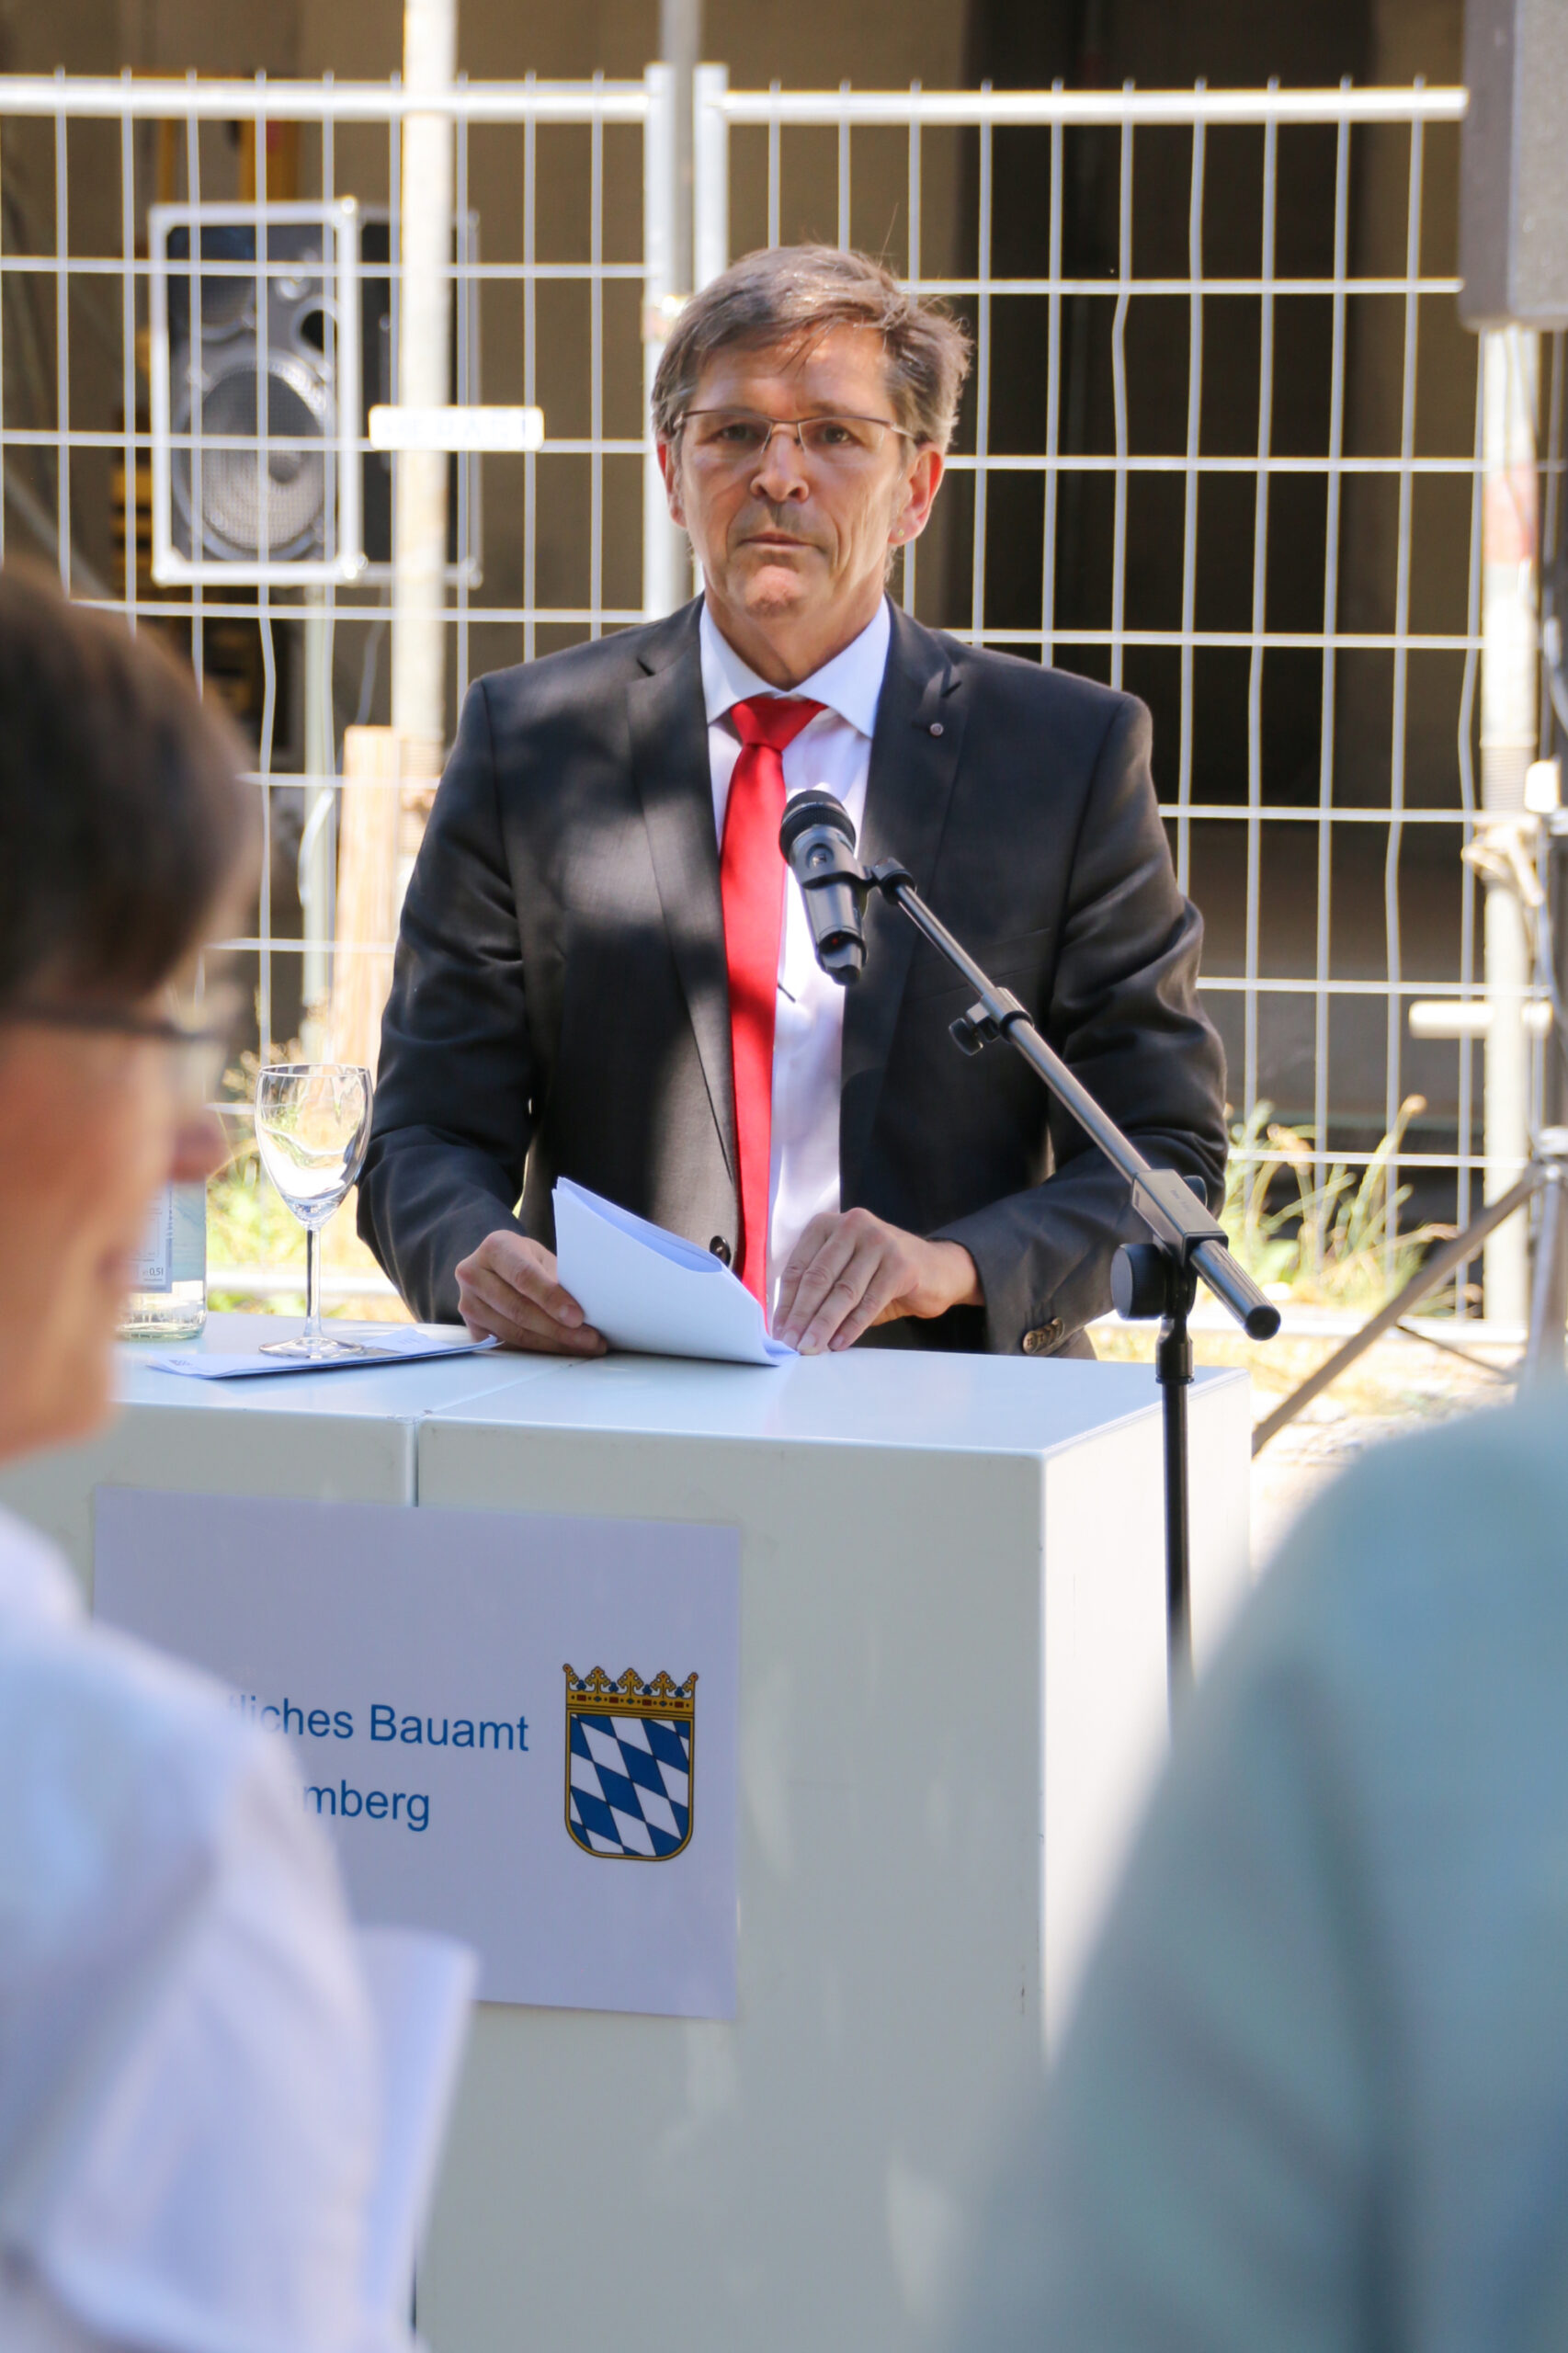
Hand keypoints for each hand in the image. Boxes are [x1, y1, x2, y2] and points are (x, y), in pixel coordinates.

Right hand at [454, 1230, 606, 1355]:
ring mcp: (468, 1303)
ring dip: (553, 1343)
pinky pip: (509, 1345)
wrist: (496, 1268)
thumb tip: (587, 1308)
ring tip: (583, 1345)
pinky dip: (539, 1349)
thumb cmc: (525, 1260)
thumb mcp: (542, 1258)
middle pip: (519, 1310)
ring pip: (515, 1333)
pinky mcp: (472, 1328)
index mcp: (496, 1247)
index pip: (524, 1276)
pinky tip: (561, 1348)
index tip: (577, 1317)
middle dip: (559, 1329)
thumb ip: (558, 1279)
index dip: (551, 1299)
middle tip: (590, 1338)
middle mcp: (473, 1274)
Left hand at [772, 1209, 980, 1355]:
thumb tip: (788, 1325)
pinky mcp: (901, 1264)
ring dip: (824, 1324)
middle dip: (802, 1315)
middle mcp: (852, 1225)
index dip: (787, 1303)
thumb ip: (818, 1289)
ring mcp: (879, 1241)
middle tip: (792, 1343)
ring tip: (812, 1347)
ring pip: (843, 1290)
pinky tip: (839, 1342)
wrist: (937, 1270)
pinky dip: (852, 1326)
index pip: (798, 1267)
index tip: (779, 1332)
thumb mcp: (844, 1272)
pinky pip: (869, 1301)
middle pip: (818, 1277)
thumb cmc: (880, 1274)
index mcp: (828, 1225)